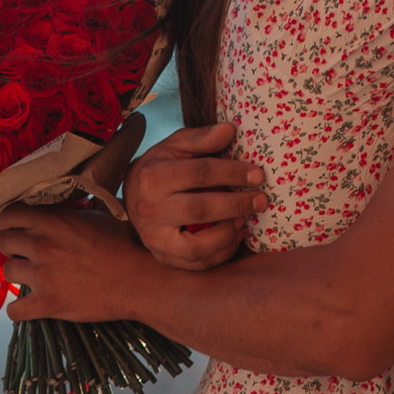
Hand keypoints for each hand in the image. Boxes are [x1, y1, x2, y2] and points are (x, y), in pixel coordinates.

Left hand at [0, 203, 155, 324]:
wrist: (140, 279)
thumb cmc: (124, 244)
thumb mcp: (97, 216)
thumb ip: (69, 211)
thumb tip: (55, 206)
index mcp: (52, 221)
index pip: (7, 215)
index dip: (8, 222)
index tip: (16, 229)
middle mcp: (42, 246)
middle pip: (3, 243)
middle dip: (13, 247)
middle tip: (27, 253)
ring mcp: (43, 276)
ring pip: (7, 271)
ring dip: (18, 273)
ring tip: (33, 276)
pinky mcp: (49, 303)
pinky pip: (14, 310)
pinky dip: (18, 309)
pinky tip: (29, 304)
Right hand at [124, 122, 268, 269]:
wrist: (133, 197)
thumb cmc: (160, 167)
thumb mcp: (175, 146)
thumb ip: (202, 138)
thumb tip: (230, 129)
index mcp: (152, 177)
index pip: (199, 173)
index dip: (232, 173)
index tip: (257, 175)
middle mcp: (150, 210)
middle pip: (200, 210)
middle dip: (236, 204)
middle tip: (261, 200)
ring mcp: (155, 239)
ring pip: (197, 247)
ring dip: (228, 234)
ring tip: (244, 220)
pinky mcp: (163, 258)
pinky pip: (198, 264)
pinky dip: (222, 252)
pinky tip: (234, 235)